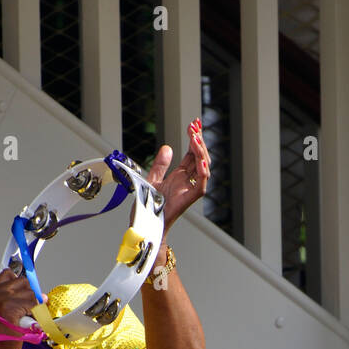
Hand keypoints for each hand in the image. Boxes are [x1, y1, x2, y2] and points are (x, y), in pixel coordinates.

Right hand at [0, 269, 37, 348]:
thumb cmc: (0, 337)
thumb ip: (11, 300)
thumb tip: (37, 294)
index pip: (8, 274)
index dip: (21, 283)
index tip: (27, 294)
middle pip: (22, 281)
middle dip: (31, 293)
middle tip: (32, 307)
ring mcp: (0, 300)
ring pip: (30, 292)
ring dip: (34, 304)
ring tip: (30, 316)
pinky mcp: (9, 309)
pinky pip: (32, 303)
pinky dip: (36, 311)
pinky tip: (31, 319)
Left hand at [145, 118, 211, 234]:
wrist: (146, 224)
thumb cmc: (149, 207)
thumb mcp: (152, 179)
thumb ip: (160, 165)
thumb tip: (168, 147)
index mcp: (180, 176)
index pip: (192, 154)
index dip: (194, 139)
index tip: (194, 124)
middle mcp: (187, 182)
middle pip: (199, 158)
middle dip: (199, 141)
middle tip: (195, 125)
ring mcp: (189, 190)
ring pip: (203, 169)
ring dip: (201, 152)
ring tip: (195, 137)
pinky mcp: (188, 200)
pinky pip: (200, 186)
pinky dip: (203, 173)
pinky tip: (200, 160)